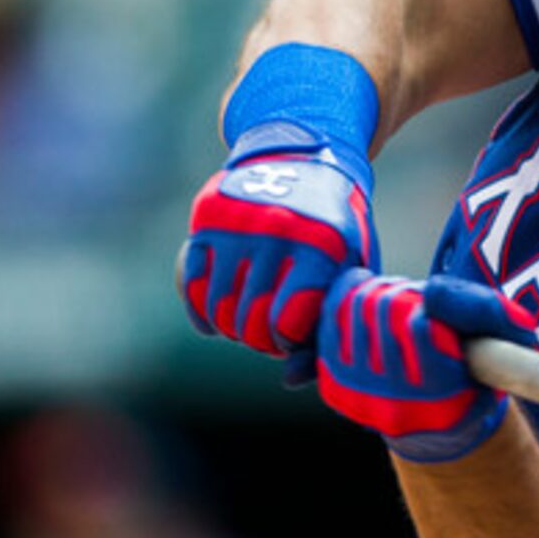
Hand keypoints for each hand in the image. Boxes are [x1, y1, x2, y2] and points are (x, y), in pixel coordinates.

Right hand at [180, 126, 378, 384]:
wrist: (305, 156)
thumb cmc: (336, 229)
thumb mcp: (349, 270)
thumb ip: (327, 327)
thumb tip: (290, 382)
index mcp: (321, 248)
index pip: (284, 327)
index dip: (285, 342)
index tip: (291, 334)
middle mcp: (277, 233)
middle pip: (249, 322)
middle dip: (256, 339)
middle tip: (267, 332)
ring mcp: (238, 224)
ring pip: (217, 308)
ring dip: (229, 326)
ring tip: (247, 320)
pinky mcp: (208, 219)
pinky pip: (189, 283)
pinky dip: (199, 311)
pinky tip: (212, 321)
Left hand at [316, 272, 538, 462]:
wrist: (436, 424)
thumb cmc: (471, 370)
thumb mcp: (500, 342)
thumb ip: (483, 311)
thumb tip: (431, 294)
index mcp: (442, 398)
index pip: (418, 323)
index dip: (427, 302)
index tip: (434, 309)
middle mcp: (396, 405)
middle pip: (384, 307)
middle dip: (402, 290)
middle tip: (414, 298)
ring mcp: (360, 399)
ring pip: (355, 307)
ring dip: (376, 291)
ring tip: (393, 302)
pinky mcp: (335, 389)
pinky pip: (329, 320)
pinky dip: (347, 298)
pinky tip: (366, 300)